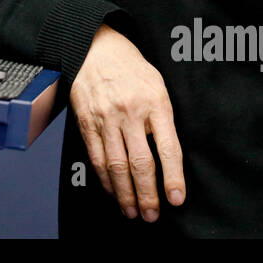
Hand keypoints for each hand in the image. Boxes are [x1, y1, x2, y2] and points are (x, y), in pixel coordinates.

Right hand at [69, 25, 184, 220]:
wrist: (96, 48)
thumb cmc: (131, 69)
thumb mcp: (158, 87)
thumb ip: (164, 120)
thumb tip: (171, 159)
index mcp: (155, 102)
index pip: (168, 148)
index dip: (173, 177)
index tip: (176, 199)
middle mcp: (130, 112)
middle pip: (141, 163)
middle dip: (147, 195)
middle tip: (152, 215)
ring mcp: (106, 118)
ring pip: (116, 165)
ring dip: (125, 194)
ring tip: (132, 211)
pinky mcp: (87, 122)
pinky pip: (96, 157)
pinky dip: (105, 179)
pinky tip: (112, 190)